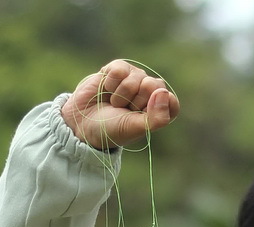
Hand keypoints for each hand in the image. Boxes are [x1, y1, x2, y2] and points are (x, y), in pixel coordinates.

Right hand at [60, 59, 179, 149]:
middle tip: (124, 110)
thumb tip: (164, 93)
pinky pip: (121, 69)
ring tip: (113, 102)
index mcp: (157, 109)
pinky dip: (111, 82)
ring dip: (121, 94)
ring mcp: (134, 78)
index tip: (140, 116)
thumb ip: (156, 118)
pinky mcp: (118, 69)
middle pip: (154, 86)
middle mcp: (149, 92)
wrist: (82, 124)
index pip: (171, 102)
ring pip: (137, 77)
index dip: (155, 108)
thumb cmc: (110, 129)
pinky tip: (106, 90)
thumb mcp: (134, 128)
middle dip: (136, 100)